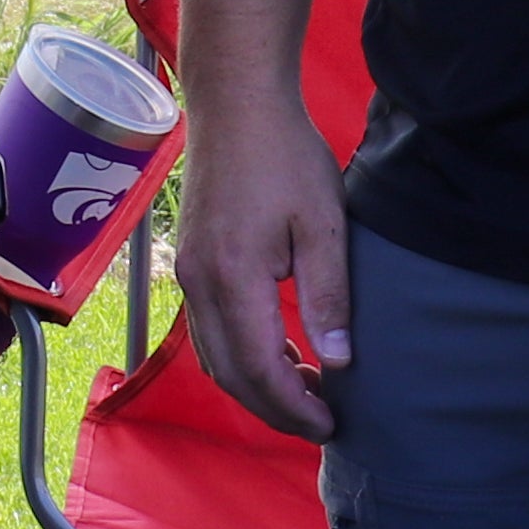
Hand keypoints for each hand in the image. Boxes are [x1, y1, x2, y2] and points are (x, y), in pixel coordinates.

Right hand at [170, 101, 348, 440]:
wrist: (236, 104)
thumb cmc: (285, 155)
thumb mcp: (322, 223)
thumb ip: (328, 296)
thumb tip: (339, 361)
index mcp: (234, 278)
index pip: (260, 370)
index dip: (294, 408)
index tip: (331, 423)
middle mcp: (200, 284)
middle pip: (232, 376)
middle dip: (276, 409)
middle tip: (323, 420)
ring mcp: (189, 275)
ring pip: (216, 358)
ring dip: (258, 386)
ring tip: (308, 390)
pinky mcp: (192, 264)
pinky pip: (210, 332)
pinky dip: (242, 356)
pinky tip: (281, 351)